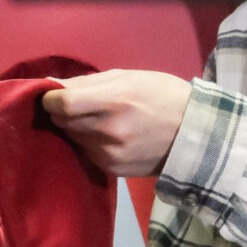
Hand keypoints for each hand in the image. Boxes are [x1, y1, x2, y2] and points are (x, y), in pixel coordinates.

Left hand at [41, 70, 192, 178]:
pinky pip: (85, 152)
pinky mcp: (112, 169)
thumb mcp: (128, 77)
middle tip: (77, 105)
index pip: (62, 103)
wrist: (196, 134)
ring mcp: (109, 154)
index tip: (52, 95)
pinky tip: (108, 136)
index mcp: (114, 101)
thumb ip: (87, 83)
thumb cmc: (162, 95)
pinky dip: (89, 143)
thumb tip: (51, 85)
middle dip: (63, 112)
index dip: (50, 98)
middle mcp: (108, 131)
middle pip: (63, 121)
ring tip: (97, 120)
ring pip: (72, 137)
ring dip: (76, 128)